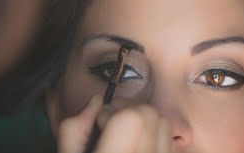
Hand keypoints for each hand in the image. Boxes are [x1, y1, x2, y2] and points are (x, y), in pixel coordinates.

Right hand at [57, 95, 171, 152]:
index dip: (111, 111)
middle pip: (148, 114)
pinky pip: (170, 138)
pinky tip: (137, 143)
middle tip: (110, 122)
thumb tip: (98, 100)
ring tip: (125, 132)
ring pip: (163, 122)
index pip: (131, 119)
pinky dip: (154, 132)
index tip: (100, 120)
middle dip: (126, 109)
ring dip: (143, 119)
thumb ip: (73, 128)